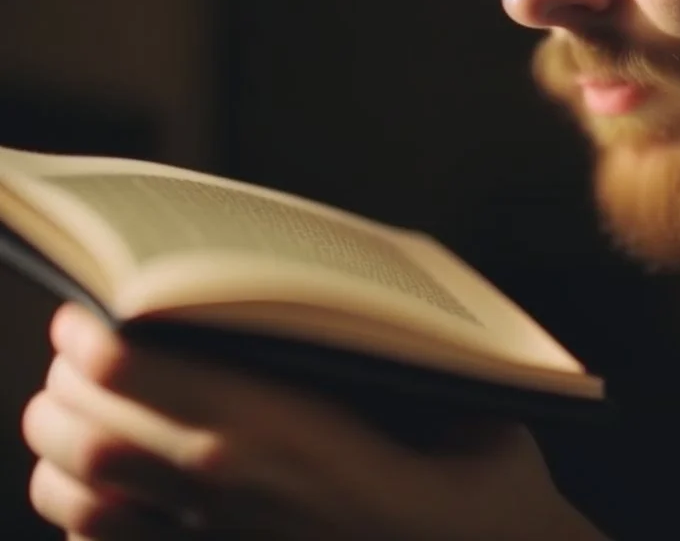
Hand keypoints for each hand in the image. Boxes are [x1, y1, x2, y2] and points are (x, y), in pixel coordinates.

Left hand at [23, 303, 607, 539]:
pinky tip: (93, 492)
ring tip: (67, 409)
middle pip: (93, 437)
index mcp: (281, 432)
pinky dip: (81, 519)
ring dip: (59, 451)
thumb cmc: (480, 487)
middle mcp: (232, 494)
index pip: (141, 372)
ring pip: (88, 503)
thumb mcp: (447, 394)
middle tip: (76, 344)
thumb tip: (326, 300)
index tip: (92, 304)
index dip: (99, 334)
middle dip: (64, 386)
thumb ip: (381, 349)